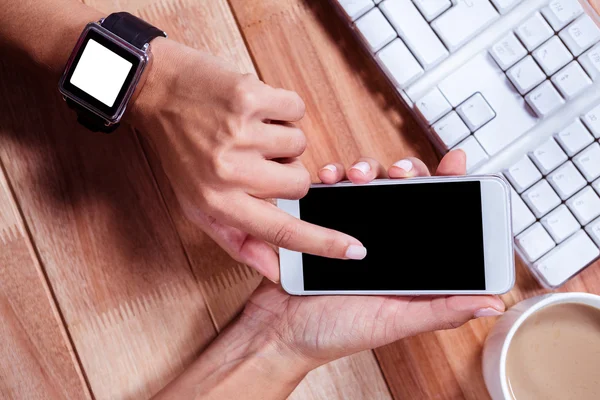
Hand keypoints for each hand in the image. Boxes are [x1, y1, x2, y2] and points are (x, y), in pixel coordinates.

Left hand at [130, 39, 363, 281]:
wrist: (156, 90)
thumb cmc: (179, 150)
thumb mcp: (198, 203)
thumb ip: (238, 240)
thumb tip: (275, 270)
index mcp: (218, 201)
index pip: (281, 231)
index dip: (323, 243)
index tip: (354, 250)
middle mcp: (229, 171)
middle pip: (299, 183)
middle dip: (286, 172)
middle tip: (255, 159)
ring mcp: (241, 132)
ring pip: (299, 145)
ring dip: (281, 139)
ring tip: (248, 131)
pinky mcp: (250, 96)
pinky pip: (296, 110)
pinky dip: (282, 109)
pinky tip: (254, 110)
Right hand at [242, 151, 505, 365]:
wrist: (278, 332)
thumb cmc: (334, 333)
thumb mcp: (394, 321)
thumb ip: (441, 310)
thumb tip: (491, 301)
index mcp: (405, 262)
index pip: (436, 216)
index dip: (450, 187)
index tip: (456, 165)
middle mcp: (381, 241)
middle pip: (403, 190)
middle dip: (406, 171)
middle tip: (401, 173)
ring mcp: (349, 228)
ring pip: (367, 183)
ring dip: (367, 169)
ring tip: (359, 176)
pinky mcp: (319, 221)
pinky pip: (330, 190)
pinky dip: (332, 177)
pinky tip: (332, 178)